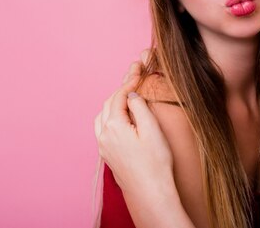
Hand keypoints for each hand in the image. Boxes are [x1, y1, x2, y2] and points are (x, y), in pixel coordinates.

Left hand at [94, 50, 174, 195]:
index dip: (130, 80)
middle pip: (109, 102)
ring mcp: (103, 145)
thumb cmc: (155, 163)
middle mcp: (104, 134)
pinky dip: (111, 114)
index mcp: (114, 126)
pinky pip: (103, 126)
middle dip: (122, 87)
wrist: (150, 192)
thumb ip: (140, 108)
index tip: (138, 67)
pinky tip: (122, 114)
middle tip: (135, 74)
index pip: (120, 95)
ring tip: (129, 92)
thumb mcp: (152, 129)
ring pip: (103, 114)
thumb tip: (132, 94)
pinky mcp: (107, 154)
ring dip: (115, 101)